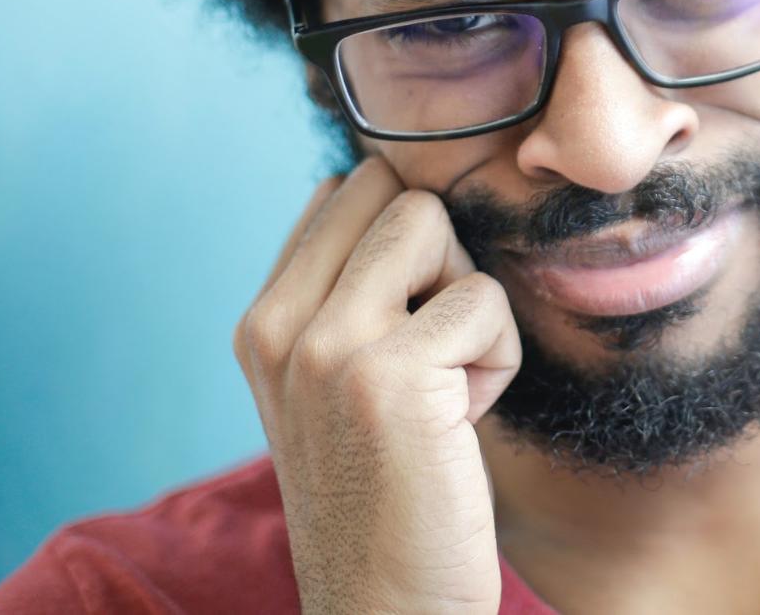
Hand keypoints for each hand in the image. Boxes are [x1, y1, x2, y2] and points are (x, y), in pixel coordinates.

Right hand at [233, 155, 521, 614]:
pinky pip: (484, 300)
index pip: (344, 189)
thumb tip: (391, 185)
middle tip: (434, 358)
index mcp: (262, 321)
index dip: (410, 242)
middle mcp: (277, 324)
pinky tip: (462, 425)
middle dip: (441, 260)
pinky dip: (497, 360)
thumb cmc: (394, 490)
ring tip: (447, 390)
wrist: (388, 609)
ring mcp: (323, 346)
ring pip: (433, 222)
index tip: (415, 330)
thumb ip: (348, 290)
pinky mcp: (386, 374)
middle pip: (392, 191)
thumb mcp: (343, 383)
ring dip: (470, 305)